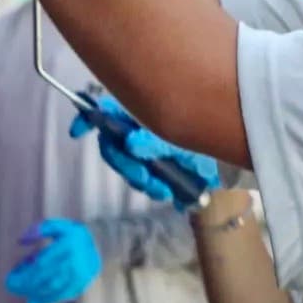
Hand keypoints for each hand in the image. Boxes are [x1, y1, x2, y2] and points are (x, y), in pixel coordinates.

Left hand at [5, 219, 101, 302]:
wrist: (100, 245)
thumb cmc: (72, 235)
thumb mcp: (58, 226)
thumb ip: (39, 229)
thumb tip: (20, 241)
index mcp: (68, 244)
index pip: (42, 262)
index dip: (26, 270)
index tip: (13, 274)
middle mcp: (75, 261)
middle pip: (46, 277)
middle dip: (26, 284)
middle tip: (12, 287)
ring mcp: (79, 275)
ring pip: (53, 288)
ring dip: (34, 293)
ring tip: (21, 294)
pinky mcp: (82, 284)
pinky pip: (62, 295)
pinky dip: (46, 300)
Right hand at [69, 94, 220, 209]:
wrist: (224, 159)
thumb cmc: (200, 139)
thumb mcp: (180, 138)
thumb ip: (154, 141)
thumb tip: (131, 145)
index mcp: (139, 113)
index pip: (104, 111)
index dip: (87, 117)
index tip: (77, 132)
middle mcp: (136, 129)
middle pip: (112, 146)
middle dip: (126, 165)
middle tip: (144, 178)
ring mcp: (142, 149)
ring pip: (126, 166)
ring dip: (140, 179)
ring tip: (162, 189)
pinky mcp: (150, 168)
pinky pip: (140, 178)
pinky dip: (151, 186)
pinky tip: (166, 191)